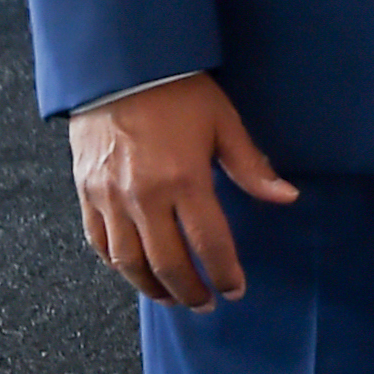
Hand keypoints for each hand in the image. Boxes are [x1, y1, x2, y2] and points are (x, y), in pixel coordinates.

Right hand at [69, 75, 296, 307]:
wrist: (121, 68)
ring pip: (129, 262)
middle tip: (205, 304)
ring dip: (152, 287)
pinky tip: (135, 271)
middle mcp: (143, 196)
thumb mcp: (224, 123)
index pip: (210, 243)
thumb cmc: (179, 92)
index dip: (225, 273)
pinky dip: (117, 264)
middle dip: (190, 290)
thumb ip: (252, 167)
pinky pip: (99, 242)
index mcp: (185, 180)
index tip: (236, 290)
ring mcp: (110, 198)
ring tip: (172, 298)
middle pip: (168, 263)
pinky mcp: (86, 193)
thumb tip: (287, 197)